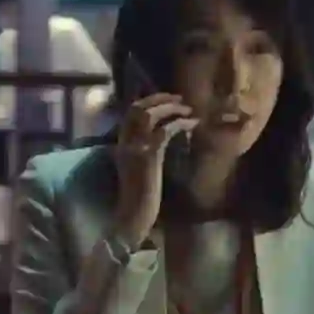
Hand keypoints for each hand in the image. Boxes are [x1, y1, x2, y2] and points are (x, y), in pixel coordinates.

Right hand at [113, 93, 197, 248]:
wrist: (133, 214)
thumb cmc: (139, 197)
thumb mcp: (136, 168)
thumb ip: (142, 151)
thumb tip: (158, 137)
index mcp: (121, 144)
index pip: (130, 112)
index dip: (149, 101)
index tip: (166, 100)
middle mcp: (126, 142)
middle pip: (139, 108)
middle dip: (160, 99)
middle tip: (180, 99)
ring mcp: (136, 147)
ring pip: (151, 114)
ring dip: (171, 108)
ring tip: (188, 109)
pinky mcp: (149, 155)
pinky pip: (165, 130)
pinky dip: (181, 123)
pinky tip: (193, 124)